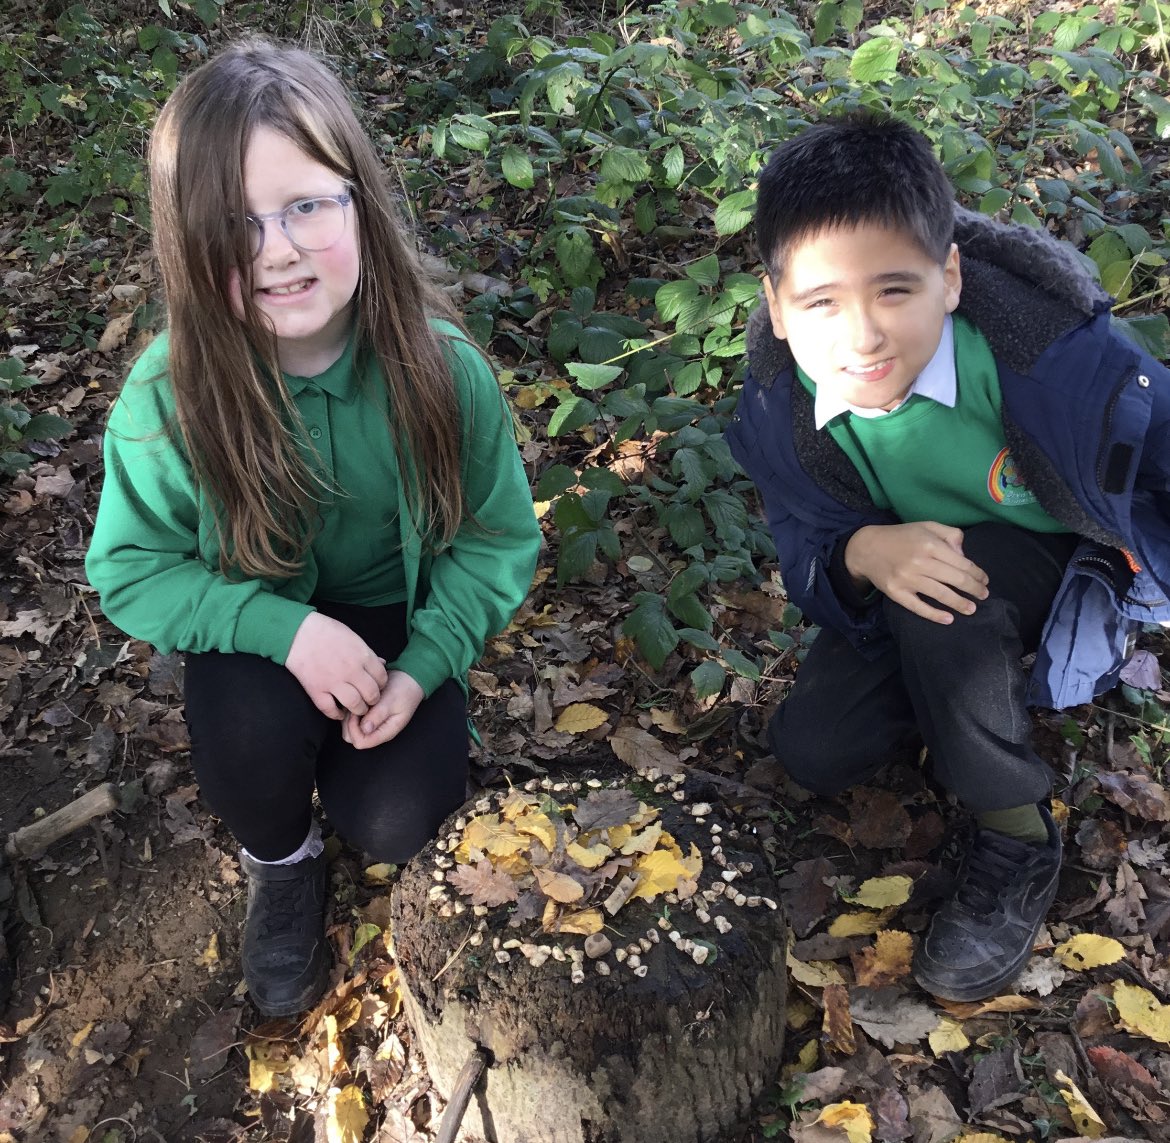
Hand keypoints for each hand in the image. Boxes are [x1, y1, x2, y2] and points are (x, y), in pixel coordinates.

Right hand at [285, 612, 388, 718]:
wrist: (298, 632)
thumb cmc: (327, 631)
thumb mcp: (353, 637)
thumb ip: (368, 653)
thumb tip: (382, 664)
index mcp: (362, 656)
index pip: (382, 678)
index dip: (381, 685)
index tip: (376, 686)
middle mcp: (351, 671)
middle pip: (372, 694)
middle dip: (373, 700)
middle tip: (369, 700)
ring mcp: (334, 681)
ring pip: (355, 705)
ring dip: (358, 709)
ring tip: (357, 708)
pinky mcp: (316, 689)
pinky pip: (330, 709)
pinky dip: (336, 714)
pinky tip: (339, 713)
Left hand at [342, 670, 424, 749]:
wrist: (408, 679)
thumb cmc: (403, 690)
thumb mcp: (391, 701)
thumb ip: (378, 715)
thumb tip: (365, 729)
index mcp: (385, 732)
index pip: (361, 742)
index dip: (354, 729)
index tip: (356, 712)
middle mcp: (377, 731)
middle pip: (352, 738)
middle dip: (349, 723)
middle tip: (355, 707)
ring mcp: (371, 725)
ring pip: (349, 729)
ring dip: (349, 716)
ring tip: (357, 702)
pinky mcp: (367, 717)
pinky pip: (350, 720)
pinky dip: (350, 711)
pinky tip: (357, 700)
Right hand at [844, 522, 989, 624]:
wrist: (866, 547)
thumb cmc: (901, 536)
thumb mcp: (926, 526)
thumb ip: (950, 534)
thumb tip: (964, 554)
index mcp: (930, 544)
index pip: (962, 563)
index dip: (977, 574)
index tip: (984, 580)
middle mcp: (920, 562)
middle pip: (955, 579)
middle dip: (974, 589)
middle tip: (984, 595)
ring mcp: (907, 579)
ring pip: (940, 594)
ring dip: (960, 603)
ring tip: (971, 609)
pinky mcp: (896, 592)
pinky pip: (918, 607)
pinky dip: (934, 615)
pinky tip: (948, 619)